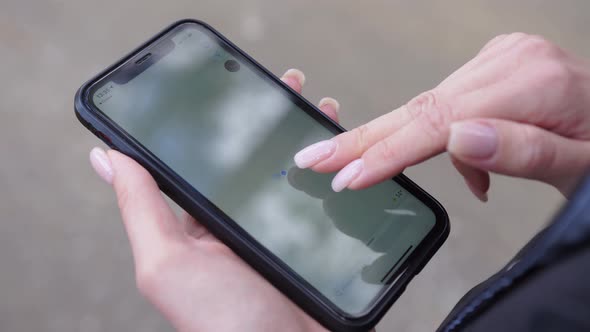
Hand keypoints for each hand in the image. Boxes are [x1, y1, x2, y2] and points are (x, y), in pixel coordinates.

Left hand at [88, 69, 339, 331]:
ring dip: (309, 139)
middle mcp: (242, 226)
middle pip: (257, 162)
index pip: (209, 162)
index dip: (221, 123)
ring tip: (322, 108)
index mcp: (203, 226)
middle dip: (273, 122)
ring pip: (295, 175)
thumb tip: (107, 157)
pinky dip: (337, 171)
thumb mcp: (168, 262)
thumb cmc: (222, 322)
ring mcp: (282, 233)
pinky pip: (325, 199)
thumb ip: (141, 209)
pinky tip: (348, 149)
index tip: (235, 88)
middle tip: (290, 86)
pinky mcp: (316, 244)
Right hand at [294, 33, 589, 199]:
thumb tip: (459, 139)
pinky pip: (449, 103)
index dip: (388, 152)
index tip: (346, 176)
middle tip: (313, 158)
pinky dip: (439, 136)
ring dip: (406, 146)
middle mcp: (510, 61)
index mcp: (534, 84)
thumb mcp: (583, 168)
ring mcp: (501, 58)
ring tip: (381, 173)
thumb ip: (524, 152)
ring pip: (430, 107)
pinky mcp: (496, 64)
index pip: (440, 122)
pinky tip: (465, 159)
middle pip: (420, 107)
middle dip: (363, 138)